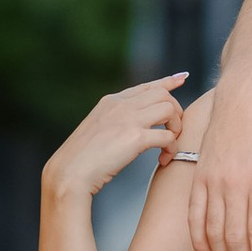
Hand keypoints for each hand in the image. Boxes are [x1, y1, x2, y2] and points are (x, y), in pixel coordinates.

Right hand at [42, 71, 186, 206]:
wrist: (70, 172)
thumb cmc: (82, 158)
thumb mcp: (97, 129)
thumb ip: (114, 121)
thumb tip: (132, 126)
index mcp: (111, 101)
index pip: (146, 86)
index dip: (167, 82)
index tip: (182, 78)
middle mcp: (121, 105)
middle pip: (163, 95)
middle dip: (176, 112)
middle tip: (173, 132)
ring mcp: (128, 119)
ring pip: (169, 110)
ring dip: (176, 128)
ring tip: (168, 146)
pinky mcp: (135, 138)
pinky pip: (168, 137)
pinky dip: (171, 149)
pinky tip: (163, 159)